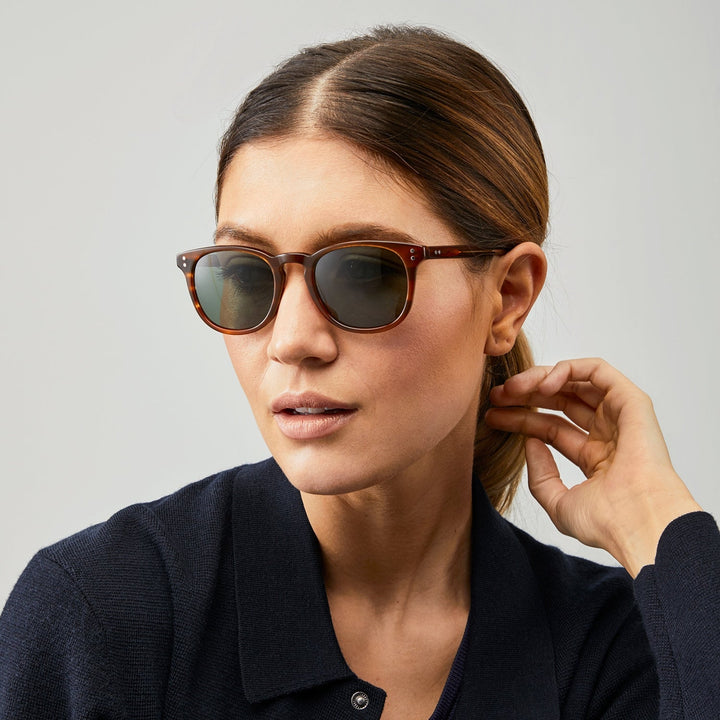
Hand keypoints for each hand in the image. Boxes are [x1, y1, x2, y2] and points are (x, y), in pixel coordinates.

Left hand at [484, 358, 701, 576]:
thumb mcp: (558, 502)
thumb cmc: (605, 521)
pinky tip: (543, 385)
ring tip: (512, 388)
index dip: (519, 418)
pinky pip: (597, 371)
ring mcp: (619, 416)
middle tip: (496, 396)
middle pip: (559, 402)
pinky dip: (567, 369)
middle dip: (525, 395)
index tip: (491, 416)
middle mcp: (607, 434)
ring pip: (574, 383)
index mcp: (595, 458)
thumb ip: (541, 476)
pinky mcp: (630, 401)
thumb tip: (529, 442)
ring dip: (540, 379)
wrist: (636, 521)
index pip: (550, 428)